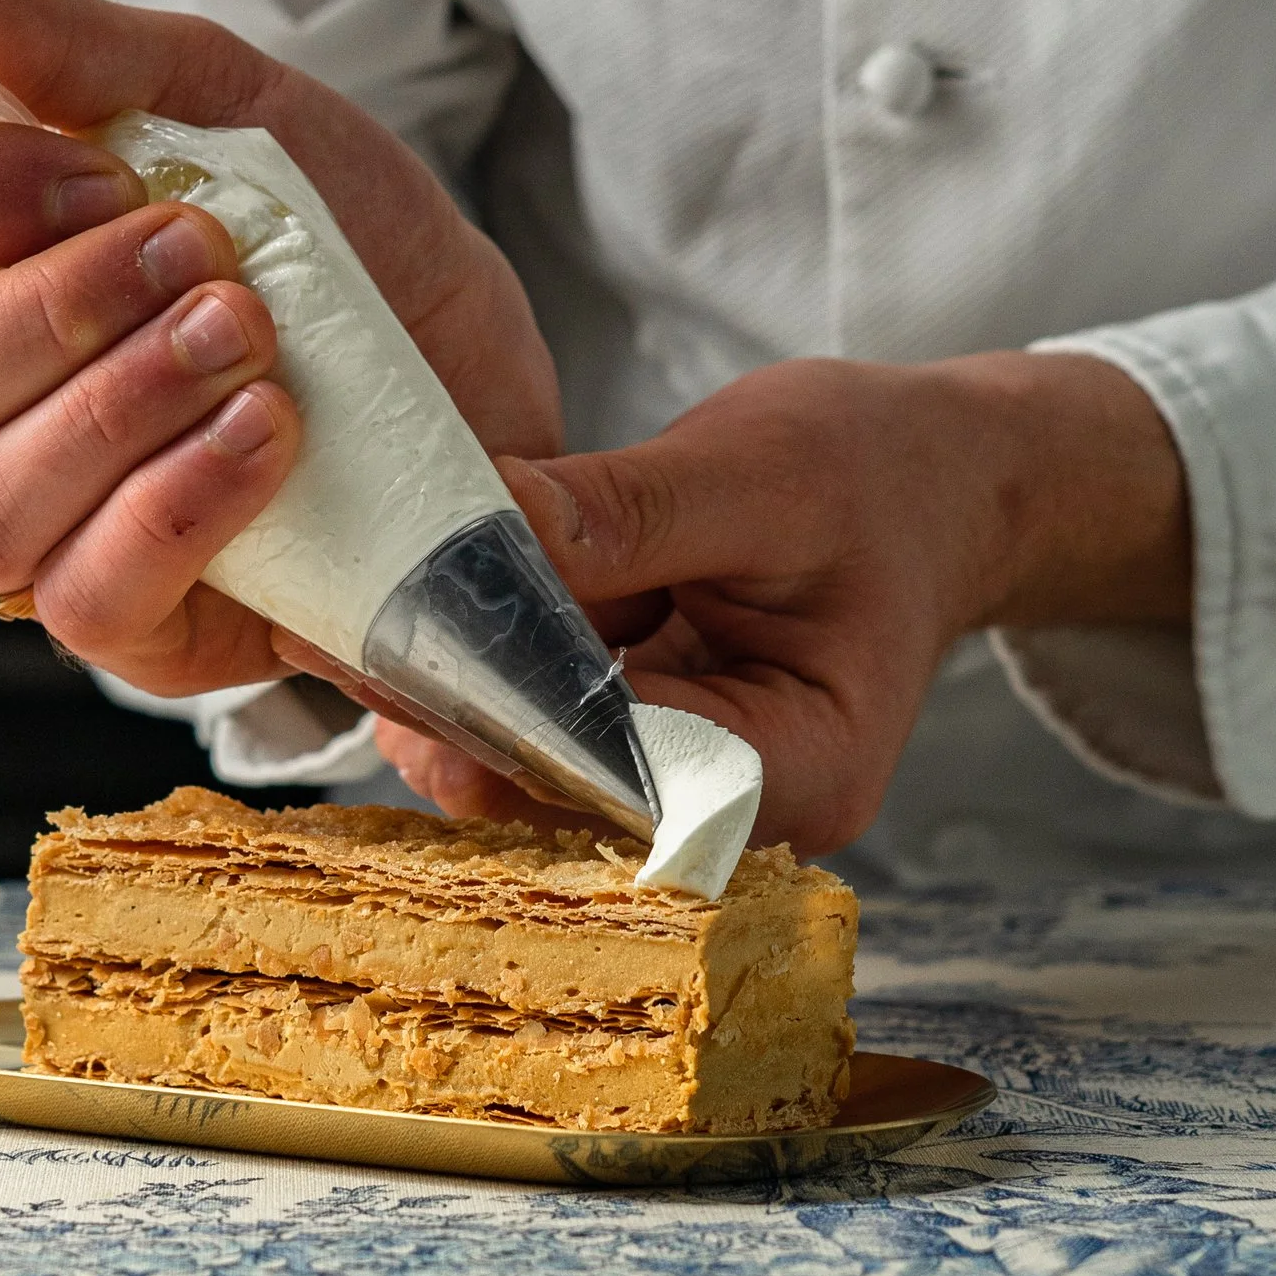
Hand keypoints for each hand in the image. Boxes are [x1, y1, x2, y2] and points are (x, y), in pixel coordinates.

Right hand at [0, 0, 560, 697]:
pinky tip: (269, 434)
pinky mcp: (131, 629)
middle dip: (52, 308)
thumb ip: (49, 42)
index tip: (95, 165)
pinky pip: (86, 598)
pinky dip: (179, 502)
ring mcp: (36, 530)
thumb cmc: (333, 237)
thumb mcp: (214, 99)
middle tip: (199, 248)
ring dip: (124, 404)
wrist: (488, 371)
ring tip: (252, 332)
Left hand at [373, 351, 1191, 853]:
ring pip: (535, 760)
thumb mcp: (761, 468)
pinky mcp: (633, 730)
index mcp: (802, 771)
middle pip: (568, 793)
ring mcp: (679, 776)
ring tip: (350, 624)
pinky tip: (406, 613)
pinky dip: (481, 664)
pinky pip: (539, 715)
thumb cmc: (880, 474)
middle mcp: (734, 807)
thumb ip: (625, 509)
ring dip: (450, 692)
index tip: (407, 670)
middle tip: (341, 643)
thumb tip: (484, 519)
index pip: (630, 784)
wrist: (933, 479)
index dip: (512, 732)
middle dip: (456, 718)